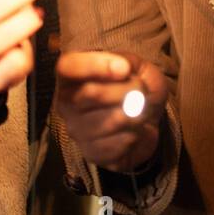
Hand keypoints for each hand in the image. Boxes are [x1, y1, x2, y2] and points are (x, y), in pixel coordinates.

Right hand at [55, 51, 167, 172]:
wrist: (147, 117)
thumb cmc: (134, 85)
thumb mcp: (134, 64)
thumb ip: (126, 60)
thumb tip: (121, 67)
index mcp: (71, 75)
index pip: (68, 66)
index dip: (95, 65)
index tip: (124, 69)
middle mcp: (66, 103)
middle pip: (92, 92)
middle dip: (128, 89)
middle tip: (141, 91)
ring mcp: (76, 131)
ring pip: (110, 121)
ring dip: (136, 114)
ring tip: (140, 111)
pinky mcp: (91, 154)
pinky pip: (117, 145)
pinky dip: (135, 135)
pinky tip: (133, 130)